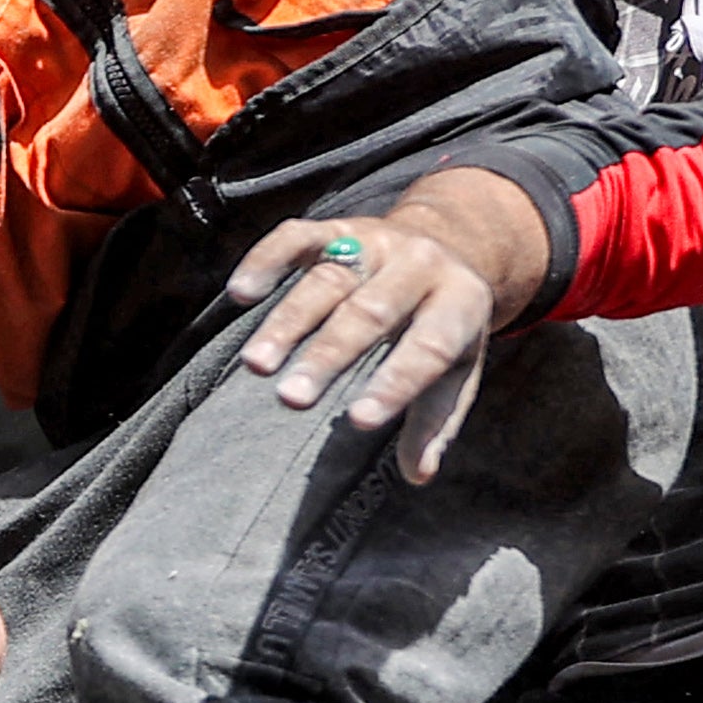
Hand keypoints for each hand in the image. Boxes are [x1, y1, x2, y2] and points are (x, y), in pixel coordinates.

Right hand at [222, 170, 560, 482]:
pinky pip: (298, 238)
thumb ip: (435, 420)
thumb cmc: (442, 326)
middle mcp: (421, 264)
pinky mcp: (338, 228)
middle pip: (370, 312)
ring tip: (256, 365)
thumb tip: (418, 474)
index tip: (356, 423)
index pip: (427, 348)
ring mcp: (376, 241)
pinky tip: (241, 293)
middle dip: (327, 356)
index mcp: (461, 303)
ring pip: (327, 280)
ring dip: (287, 323)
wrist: (448, 243)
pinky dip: (267, 261)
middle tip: (291, 399)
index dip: (393, 385)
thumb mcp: (457, 370)